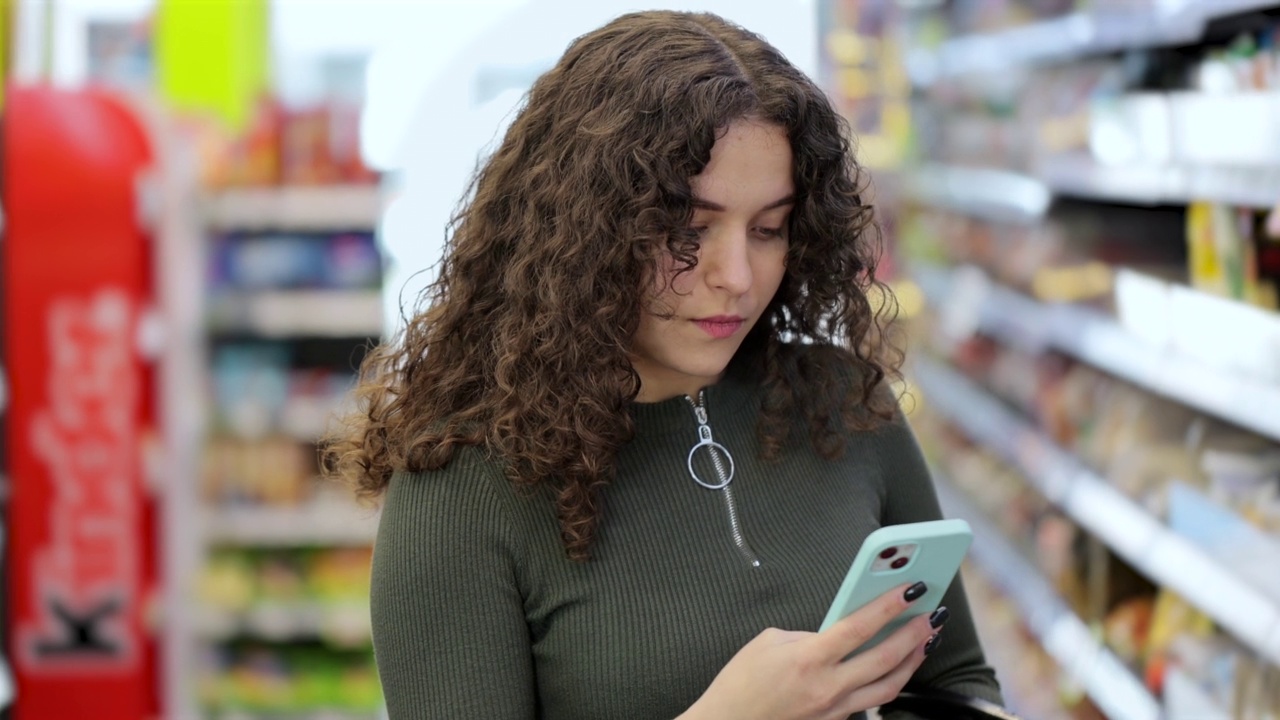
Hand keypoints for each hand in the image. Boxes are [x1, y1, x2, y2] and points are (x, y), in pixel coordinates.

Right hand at [679, 582, 945, 719]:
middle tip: (932, 614)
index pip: (859, 627)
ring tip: (926, 640)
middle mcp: (827, 686)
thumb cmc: (740, 683)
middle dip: (914, 634)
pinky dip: (890, 682)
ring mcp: (834, 709)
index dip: (888, 605)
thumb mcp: (768, 642)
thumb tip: (832, 632)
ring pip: (889, 686)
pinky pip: (872, 701)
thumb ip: (806, 635)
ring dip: (912, 661)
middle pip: (885, 658)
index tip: (910, 588)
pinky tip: (898, 667)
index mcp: (808, 659)